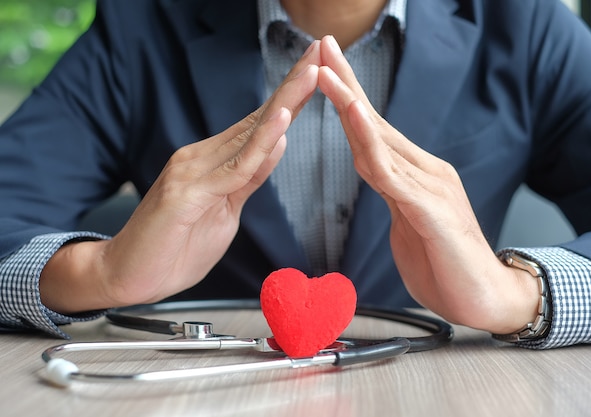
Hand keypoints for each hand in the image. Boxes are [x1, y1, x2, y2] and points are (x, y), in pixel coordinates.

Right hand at [40, 41, 321, 312]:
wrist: (127, 276)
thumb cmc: (174, 248)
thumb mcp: (225, 211)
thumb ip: (249, 178)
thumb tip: (277, 145)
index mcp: (212, 162)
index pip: (259, 125)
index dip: (290, 98)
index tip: (316, 73)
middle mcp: (201, 157)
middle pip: (257, 119)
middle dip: (293, 86)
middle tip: (321, 52)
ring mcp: (191, 171)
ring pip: (249, 135)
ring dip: (285, 102)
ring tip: (312, 72)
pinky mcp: (186, 192)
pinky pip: (234, 167)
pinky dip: (261, 143)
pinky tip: (282, 121)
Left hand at [317, 36, 537, 333]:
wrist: (485, 300)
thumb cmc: (444, 265)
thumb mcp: (408, 224)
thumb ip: (394, 196)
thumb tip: (378, 178)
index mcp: (414, 175)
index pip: (373, 131)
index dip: (347, 99)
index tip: (324, 69)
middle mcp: (423, 171)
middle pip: (374, 122)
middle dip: (345, 83)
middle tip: (323, 45)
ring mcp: (429, 187)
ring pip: (380, 141)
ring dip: (350, 105)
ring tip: (327, 72)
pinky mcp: (431, 210)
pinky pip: (394, 175)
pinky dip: (371, 146)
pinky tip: (354, 123)